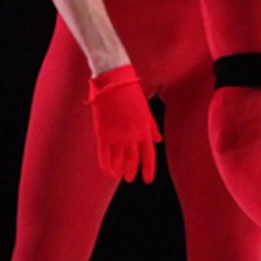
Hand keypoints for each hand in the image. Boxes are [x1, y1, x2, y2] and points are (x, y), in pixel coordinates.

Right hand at [86, 64, 160, 182]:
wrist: (113, 80)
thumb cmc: (131, 92)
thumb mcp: (145, 110)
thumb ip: (151, 127)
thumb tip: (157, 140)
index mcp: (144, 129)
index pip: (149, 156)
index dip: (148, 170)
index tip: (147, 180)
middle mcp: (132, 135)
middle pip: (133, 160)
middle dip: (132, 171)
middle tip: (130, 178)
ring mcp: (117, 135)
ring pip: (118, 160)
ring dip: (119, 170)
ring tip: (118, 176)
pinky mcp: (103, 133)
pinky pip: (104, 155)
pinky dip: (106, 165)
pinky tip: (107, 171)